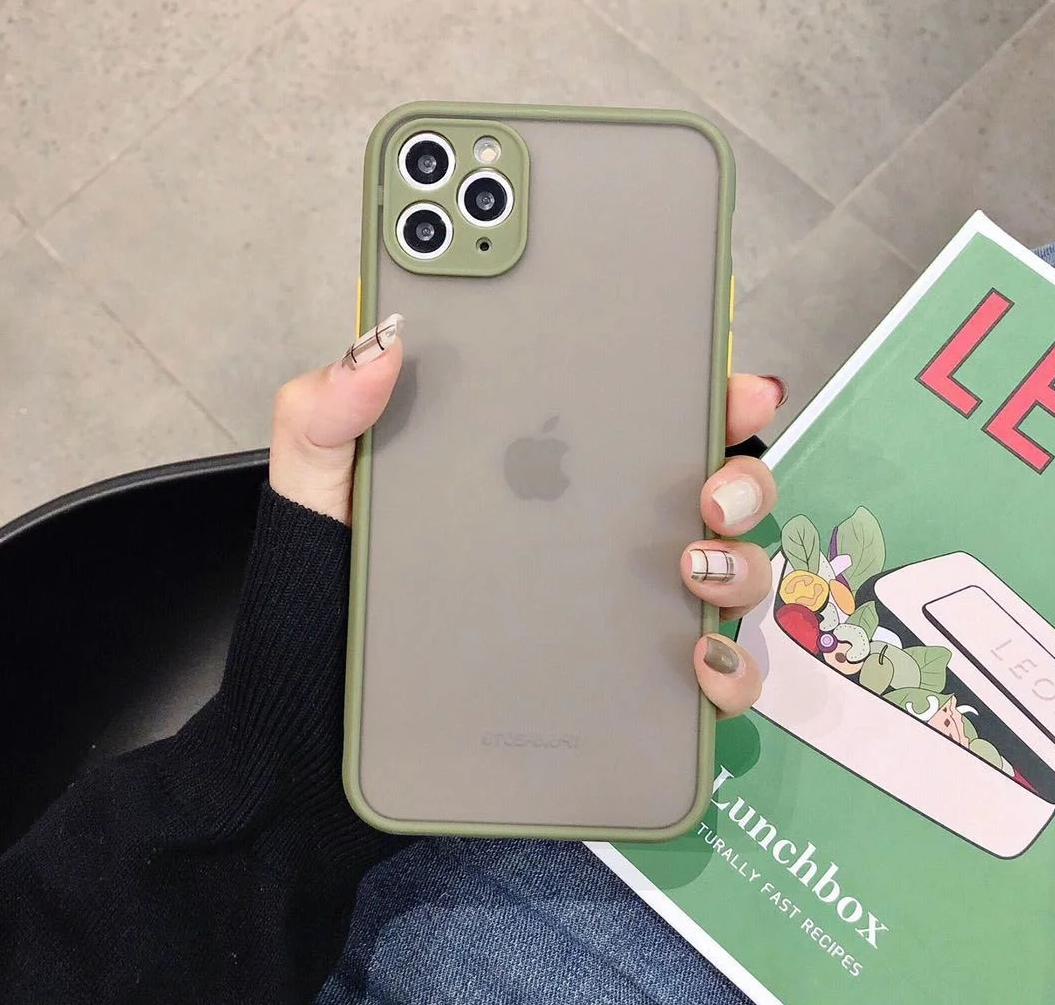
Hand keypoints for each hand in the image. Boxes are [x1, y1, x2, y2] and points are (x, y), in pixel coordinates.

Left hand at [269, 316, 781, 716]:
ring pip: (724, 577)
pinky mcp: (614, 690)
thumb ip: (330, 408)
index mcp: (540, 468)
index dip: (702, 390)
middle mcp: (593, 534)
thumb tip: (383, 344)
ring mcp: (611, 612)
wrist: (313, 710)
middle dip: (741, 477)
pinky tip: (696, 660)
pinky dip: (725, 670)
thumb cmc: (326, 582)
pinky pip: (701, 679)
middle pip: (708, 492)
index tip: (732, 383)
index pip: (640, 414)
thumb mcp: (318, 482)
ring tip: (694, 565)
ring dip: (739, 565)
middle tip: (710, 488)